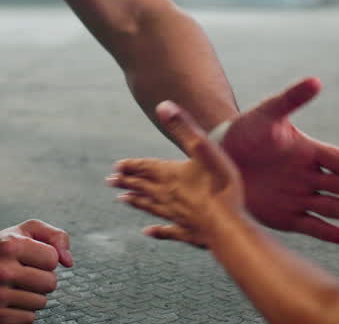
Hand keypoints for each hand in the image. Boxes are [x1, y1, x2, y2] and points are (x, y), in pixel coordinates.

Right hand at [0, 220, 73, 323]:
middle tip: (26, 273)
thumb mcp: (26, 231)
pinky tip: (10, 299)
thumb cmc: (2, 249)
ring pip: (41, 302)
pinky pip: (29, 318)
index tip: (31, 256)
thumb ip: (56, 236)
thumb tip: (68, 262)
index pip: (53, 258)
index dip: (46, 258)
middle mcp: (1, 269)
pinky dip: (24, 310)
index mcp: (10, 245)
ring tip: (16, 285)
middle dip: (43, 278)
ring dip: (34, 295)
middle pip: (50, 283)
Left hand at [109, 101, 246, 248]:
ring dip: (136, 202)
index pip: (146, 168)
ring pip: (150, 207)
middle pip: (143, 187)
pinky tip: (148, 233)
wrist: (229, 226)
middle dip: (127, 182)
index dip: (132, 165)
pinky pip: (168, 232)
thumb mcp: (204, 150)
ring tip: (122, 200)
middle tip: (109, 181)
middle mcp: (168, 196)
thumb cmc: (220, 186)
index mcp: (171, 175)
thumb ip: (184, 127)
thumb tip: (163, 105)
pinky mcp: (188, 233)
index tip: (116, 166)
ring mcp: (177, 216)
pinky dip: (157, 231)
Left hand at [221, 77, 338, 243]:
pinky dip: (330, 233)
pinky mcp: (285, 216)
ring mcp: (298, 197)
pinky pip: (311, 225)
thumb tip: (316, 80)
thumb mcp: (266, 113)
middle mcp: (308, 176)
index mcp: (308, 150)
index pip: (338, 159)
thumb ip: (291, 99)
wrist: (219, 158)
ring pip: (333, 207)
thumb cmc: (244, 131)